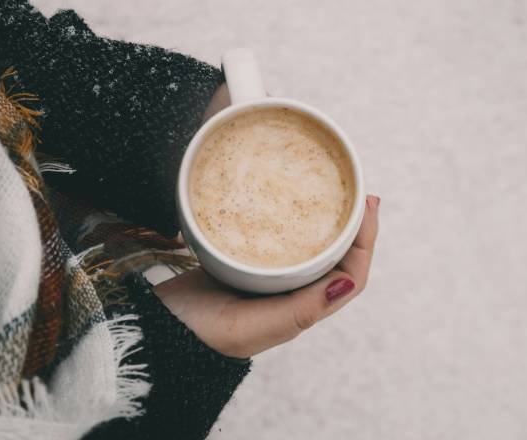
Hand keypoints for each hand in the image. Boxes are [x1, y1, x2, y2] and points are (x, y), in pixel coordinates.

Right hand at [153, 195, 379, 357]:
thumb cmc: (204, 335)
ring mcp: (265, 279)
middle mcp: (288, 295)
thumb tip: (347, 284)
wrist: (158, 331)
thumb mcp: (254, 327)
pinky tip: (281, 202)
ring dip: (325, 223)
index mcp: (299, 311)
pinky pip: (275, 241)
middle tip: (358, 192)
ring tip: (331, 193)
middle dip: (352, 227)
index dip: (366, 242)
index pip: (349, 276)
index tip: (368, 206)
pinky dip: (287, 221)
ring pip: (308, 248)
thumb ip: (299, 311)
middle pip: (335, 258)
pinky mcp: (240, 266)